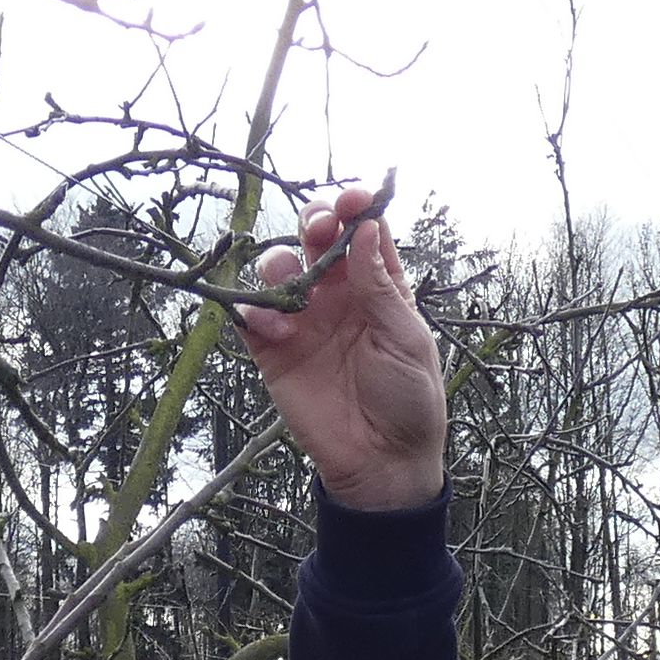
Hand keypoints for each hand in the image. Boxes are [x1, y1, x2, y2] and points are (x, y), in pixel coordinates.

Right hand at [242, 186, 448, 510]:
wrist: (382, 462)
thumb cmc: (409, 401)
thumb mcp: (406, 340)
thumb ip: (380, 288)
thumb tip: (365, 232)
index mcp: (380, 288)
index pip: (364, 233)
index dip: (357, 208)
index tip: (354, 198)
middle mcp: (340, 296)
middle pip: (317, 238)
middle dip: (314, 221)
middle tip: (318, 227)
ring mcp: (304, 320)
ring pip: (278, 267)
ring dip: (280, 264)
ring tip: (294, 291)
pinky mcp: (273, 349)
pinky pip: (250, 313)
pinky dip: (254, 308)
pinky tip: (275, 326)